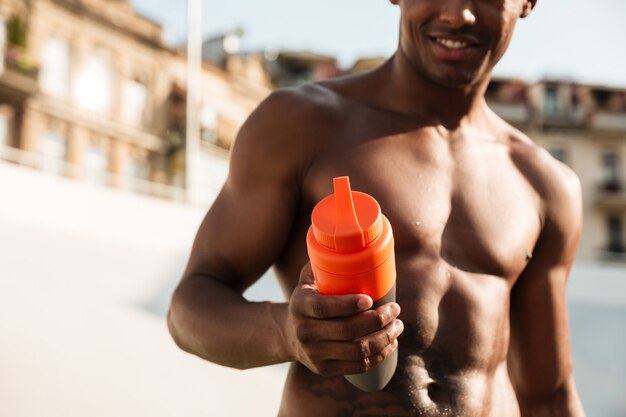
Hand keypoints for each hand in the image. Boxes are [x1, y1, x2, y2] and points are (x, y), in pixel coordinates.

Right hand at [287, 263, 402, 376]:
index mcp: (300, 306)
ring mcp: (314, 354)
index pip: (324, 308)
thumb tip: (351, 240)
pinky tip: (390, 344)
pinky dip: (379, 355)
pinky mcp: (325, 369)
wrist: (287, 334)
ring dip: (384, 338)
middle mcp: (305, 332)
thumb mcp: (308, 279)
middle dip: (378, 320)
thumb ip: (324, 261)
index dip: (348, 305)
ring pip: (357, 350)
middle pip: (347, 331)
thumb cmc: (308, 298)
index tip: (371, 299)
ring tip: (397, 326)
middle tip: (395, 310)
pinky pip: (358, 366)